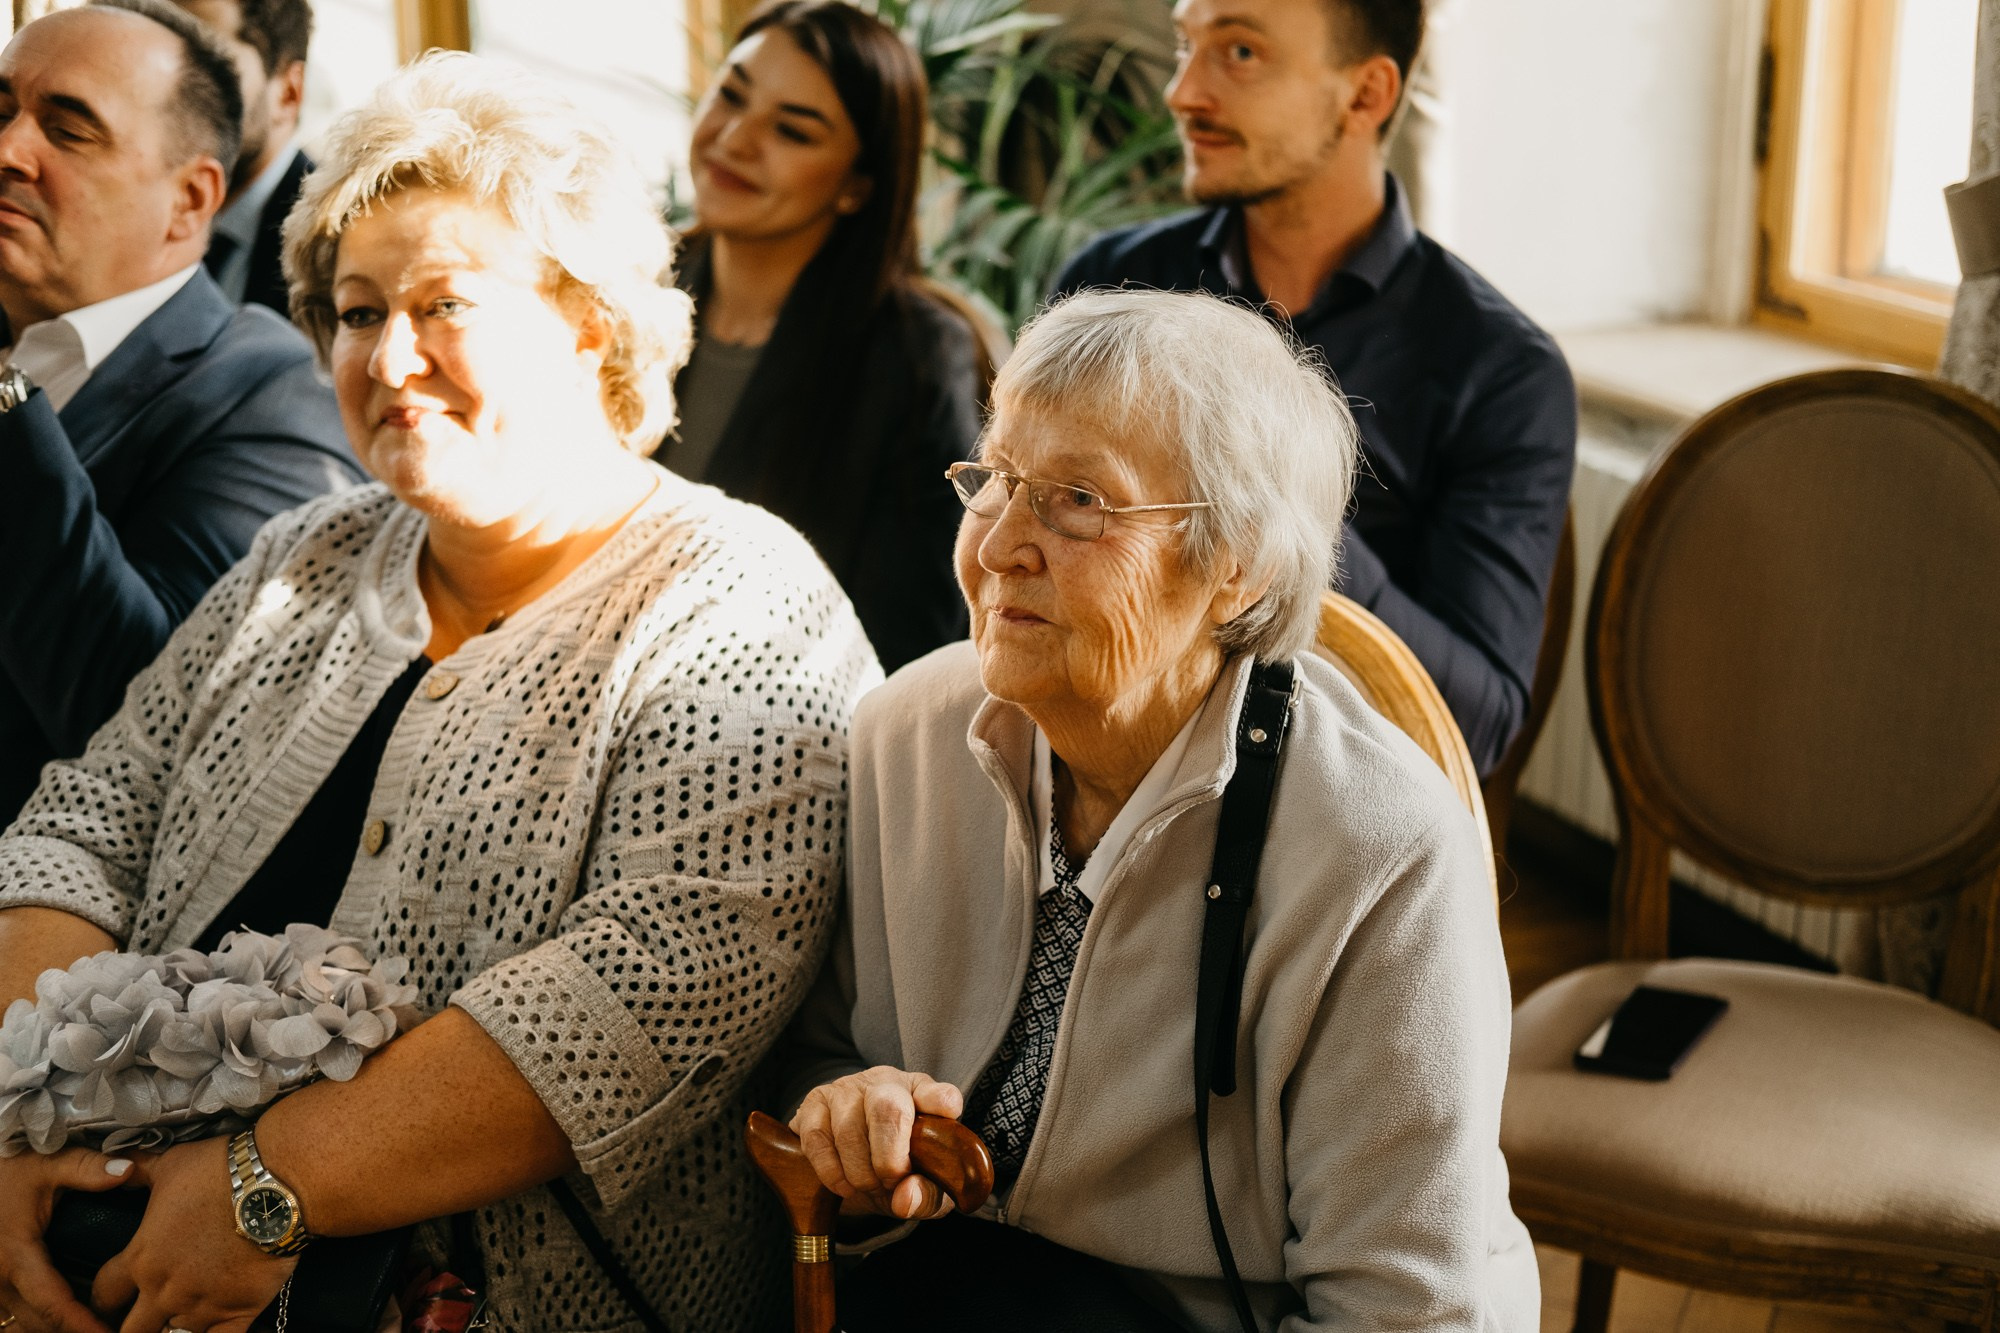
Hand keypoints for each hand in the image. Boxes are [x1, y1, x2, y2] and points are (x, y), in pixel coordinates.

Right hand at [0, 1147, 136, 1332]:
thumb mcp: (46, 1163)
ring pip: (26, 1323)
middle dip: (78, 1331)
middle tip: (118, 1328)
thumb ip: (87, 1169)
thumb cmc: (7, 1170)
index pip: (53, 1305)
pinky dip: (42, 1320)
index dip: (84, 1326)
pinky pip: (16, 1315)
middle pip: (41, 1324)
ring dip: (59, 1328)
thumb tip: (129, 1170)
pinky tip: (71, 1317)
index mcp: (16, 1256)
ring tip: (100, 1325)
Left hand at [89, 1137, 294, 1332]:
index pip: (104, 1295)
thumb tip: (115, 1163)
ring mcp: (200, 1306)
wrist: (276, 1184)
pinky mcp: (237, 1312)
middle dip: (135, 1324)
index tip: (115, 1296)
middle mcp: (164, 1291)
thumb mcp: (170, 1163)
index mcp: (142, 1259)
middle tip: (146, 1315)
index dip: (106, 1297)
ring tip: (184, 1317)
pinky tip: (213, 1328)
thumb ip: (138, 1170)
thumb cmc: (220, 1171)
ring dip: (174, 1329)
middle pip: (131, 1331)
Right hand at [790, 1066, 963, 1219]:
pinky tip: (844, 1185)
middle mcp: (886, 1083)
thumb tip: (905, 1198)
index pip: (939, 1092)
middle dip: (889, 1158)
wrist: (850, 1161)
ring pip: (849, 1128)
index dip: (940, 1101)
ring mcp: (847, 1089)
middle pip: (887, 1108)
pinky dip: (831, 1171)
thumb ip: (926, 1195)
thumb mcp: (920, 1185)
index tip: (945, 1113)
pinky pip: (817, 1138)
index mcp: (922, 1097)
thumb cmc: (896, 1165)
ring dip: (859, 1172)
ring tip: (868, 1186)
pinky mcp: (814, 1103)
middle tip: (890, 1183)